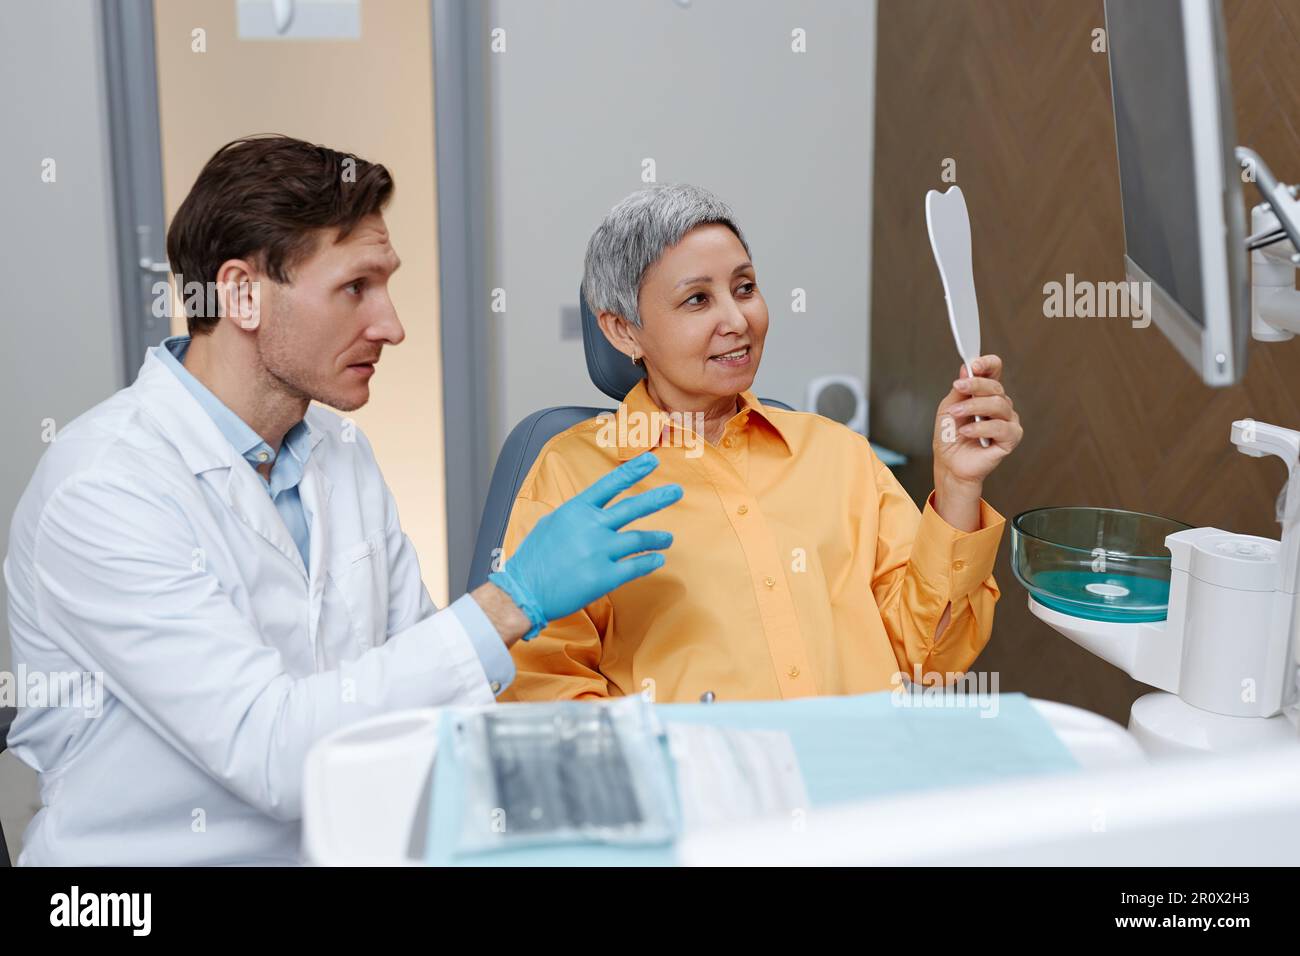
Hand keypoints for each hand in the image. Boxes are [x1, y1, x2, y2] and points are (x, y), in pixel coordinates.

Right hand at [490, 451, 682, 637]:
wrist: (524, 591)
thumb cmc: (534, 559)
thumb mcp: (550, 524)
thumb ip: (574, 515)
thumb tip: (590, 510)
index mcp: (576, 510)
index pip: (610, 484)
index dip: (633, 471)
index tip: (652, 461)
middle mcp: (590, 527)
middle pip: (632, 508)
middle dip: (658, 498)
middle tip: (677, 491)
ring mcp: (599, 551)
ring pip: (639, 539)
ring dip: (657, 538)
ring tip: (667, 539)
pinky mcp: (604, 577)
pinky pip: (636, 565)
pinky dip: (650, 561)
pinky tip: (657, 559)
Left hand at [932, 353, 1021, 492]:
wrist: (949, 463)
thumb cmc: (950, 436)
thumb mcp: (948, 408)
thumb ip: (959, 390)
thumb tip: (967, 368)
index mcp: (985, 394)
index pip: (995, 371)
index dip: (987, 364)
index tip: (973, 364)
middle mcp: (1000, 405)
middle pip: (996, 386)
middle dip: (975, 385)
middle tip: (958, 388)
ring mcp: (1008, 420)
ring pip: (998, 404)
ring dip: (974, 407)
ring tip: (956, 415)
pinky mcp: (1011, 438)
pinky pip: (1001, 427)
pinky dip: (981, 428)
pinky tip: (967, 431)